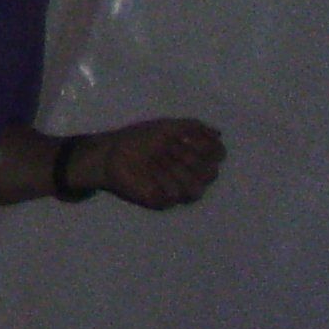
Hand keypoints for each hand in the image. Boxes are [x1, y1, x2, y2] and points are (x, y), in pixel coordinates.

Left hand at [92, 117, 222, 209]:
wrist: (108, 153)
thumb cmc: (137, 139)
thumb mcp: (165, 127)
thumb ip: (193, 127)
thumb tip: (219, 133)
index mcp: (192, 155)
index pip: (218, 154)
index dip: (207, 147)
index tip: (186, 139)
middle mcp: (189, 174)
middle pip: (211, 173)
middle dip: (188, 158)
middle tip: (167, 150)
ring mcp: (177, 189)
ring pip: (196, 189)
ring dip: (174, 171)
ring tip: (155, 162)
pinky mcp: (162, 201)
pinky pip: (174, 196)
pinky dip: (161, 181)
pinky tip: (148, 174)